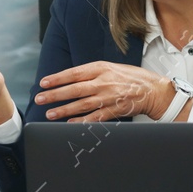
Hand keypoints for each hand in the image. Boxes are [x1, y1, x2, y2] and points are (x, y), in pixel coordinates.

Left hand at [34, 62, 172, 122]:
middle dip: (55, 95)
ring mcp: (108, 97)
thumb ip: (91, 72)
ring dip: (64, 110)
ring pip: (81, 104)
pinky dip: (81, 121)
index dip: (57, 79)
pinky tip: (70, 124)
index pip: (74, 73)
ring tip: (50, 113)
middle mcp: (103, 82)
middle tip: (40, 99)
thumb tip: (70, 79)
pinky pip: (94, 117)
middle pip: (74, 89)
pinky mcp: (114, 110)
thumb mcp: (110, 67)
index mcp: (101, 68)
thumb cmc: (131, 77)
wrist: (152, 90)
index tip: (43, 83)